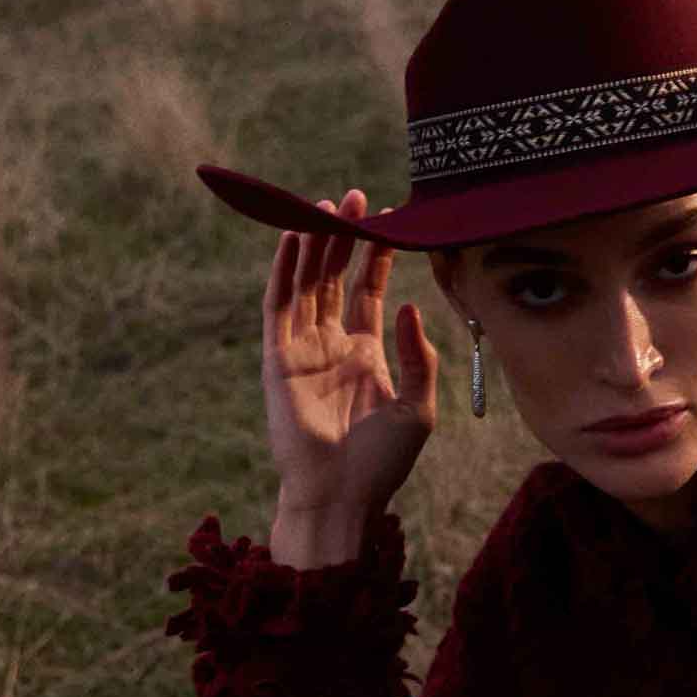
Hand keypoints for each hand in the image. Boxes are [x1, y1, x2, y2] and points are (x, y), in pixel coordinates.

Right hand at [262, 189, 438, 542]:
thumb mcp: (417, 408)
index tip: (392, 219)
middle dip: (344, 237)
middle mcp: (331, 345)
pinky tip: (291, 238)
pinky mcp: (278, 359)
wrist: (341, 499)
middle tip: (356, 197)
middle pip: (335, 277)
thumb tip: (409, 306)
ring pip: (306, 283)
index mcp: (365, 353)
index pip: (368, 290)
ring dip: (313, 245)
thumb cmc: (381, 464)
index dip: (378, 255)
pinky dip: (282, 271)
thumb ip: (418, 358)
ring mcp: (302, 350)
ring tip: (326, 206)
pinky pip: (278, 306)